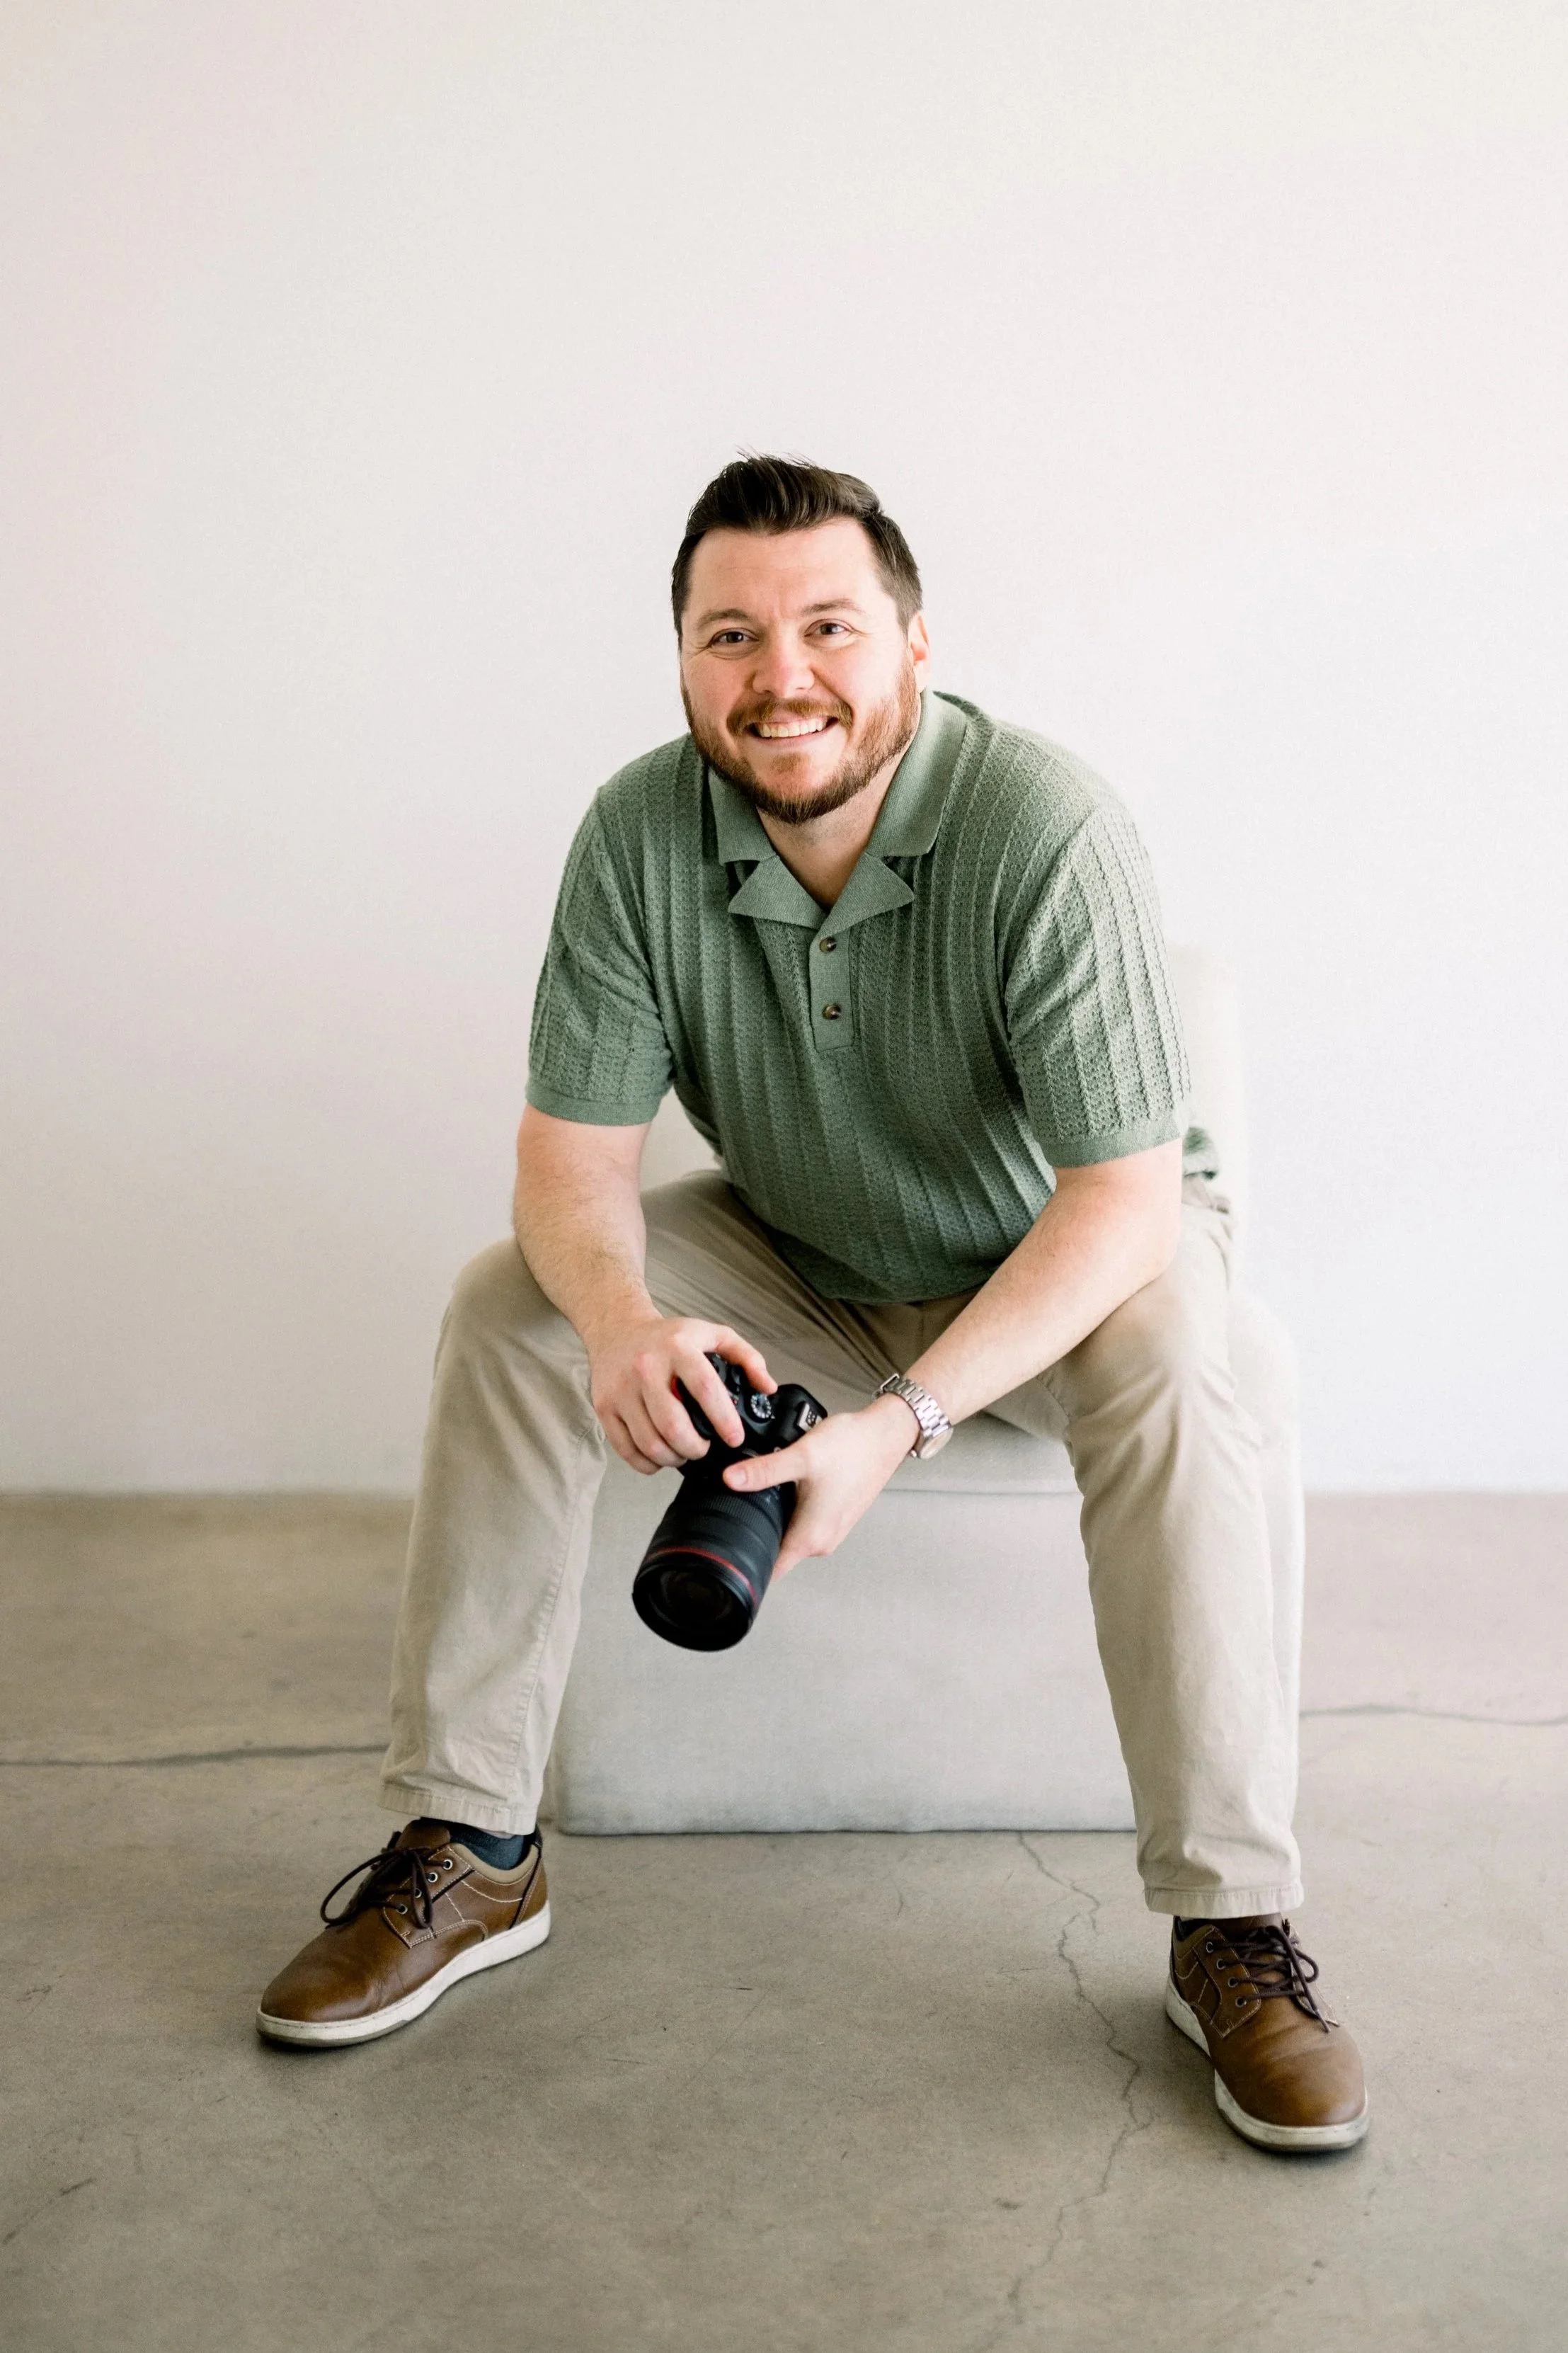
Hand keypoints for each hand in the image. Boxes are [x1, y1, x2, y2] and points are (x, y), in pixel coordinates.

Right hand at [587, 1315, 773, 1474]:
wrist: (617, 1329)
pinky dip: (647, 1463)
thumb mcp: (712, 1334)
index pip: (705, 1389)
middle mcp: (646, 1368)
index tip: (734, 1438)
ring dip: (673, 1458)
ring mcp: (621, 1389)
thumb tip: (768, 1388)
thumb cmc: (668, 1337)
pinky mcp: (604, 1407)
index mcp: (677, 1348)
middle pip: (673, 1426)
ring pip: (650, 1443)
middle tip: (705, 1449)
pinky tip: (660, 1456)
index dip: (724, 1420)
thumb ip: (747, 1357)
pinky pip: (627, 1450)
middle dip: (695, 1448)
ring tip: (684, 1453)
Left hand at [721, 1394, 914, 1579]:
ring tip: (771, 1488)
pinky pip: (806, 1523)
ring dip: (778, 1518)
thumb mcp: (800, 1456)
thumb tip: (730, 1479)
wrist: (885, 1435)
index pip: (772, 1570)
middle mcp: (823, 1541)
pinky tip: (793, 1484)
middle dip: (758, 1532)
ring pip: (791, 1534)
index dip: (747, 1565)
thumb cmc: (852, 1448)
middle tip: (741, 1505)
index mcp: (811, 1538)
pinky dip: (794, 1509)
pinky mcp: (836, 1517)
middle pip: (778, 1551)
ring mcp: (831, 1530)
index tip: (728, 1553)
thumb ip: (763, 1471)